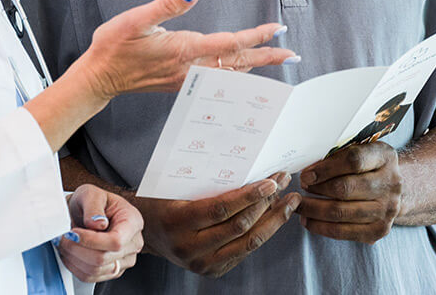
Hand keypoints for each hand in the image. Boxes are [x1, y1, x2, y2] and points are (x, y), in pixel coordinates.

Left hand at [56, 185, 143, 282]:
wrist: (88, 211)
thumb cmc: (93, 201)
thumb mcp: (91, 193)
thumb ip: (93, 206)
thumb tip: (97, 224)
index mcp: (132, 222)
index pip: (116, 241)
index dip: (92, 241)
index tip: (74, 233)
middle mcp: (132, 243)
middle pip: (103, 258)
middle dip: (77, 249)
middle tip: (63, 237)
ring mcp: (124, 260)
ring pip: (96, 270)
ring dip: (74, 258)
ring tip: (65, 243)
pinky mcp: (112, 270)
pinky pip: (91, 277)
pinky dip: (75, 266)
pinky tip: (70, 253)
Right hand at [78, 0, 295, 98]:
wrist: (98, 77)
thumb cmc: (114, 45)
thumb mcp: (136, 18)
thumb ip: (167, 4)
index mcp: (184, 49)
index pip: (230, 43)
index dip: (256, 35)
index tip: (277, 28)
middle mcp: (190, 67)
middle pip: (237, 63)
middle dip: (267, 57)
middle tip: (293, 54)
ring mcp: (186, 78)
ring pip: (230, 73)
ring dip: (255, 66)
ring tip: (275, 60)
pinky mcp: (180, 82)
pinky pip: (218, 79)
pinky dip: (237, 73)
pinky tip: (242, 71)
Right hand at [132, 173, 298, 277]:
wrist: (146, 232)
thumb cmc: (161, 200)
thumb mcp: (175, 187)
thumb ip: (204, 182)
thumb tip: (245, 164)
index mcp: (179, 223)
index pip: (222, 209)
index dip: (249, 196)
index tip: (271, 181)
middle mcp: (191, 248)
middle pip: (240, 227)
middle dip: (267, 204)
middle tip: (284, 182)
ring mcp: (203, 264)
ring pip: (249, 243)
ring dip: (274, 220)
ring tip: (290, 201)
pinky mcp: (213, 271)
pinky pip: (245, 251)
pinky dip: (263, 232)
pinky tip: (274, 216)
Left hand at [297, 142, 401, 242]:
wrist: (393, 189)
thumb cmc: (368, 166)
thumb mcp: (360, 150)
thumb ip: (338, 155)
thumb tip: (308, 169)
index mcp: (384, 157)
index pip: (353, 160)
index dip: (325, 168)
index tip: (306, 174)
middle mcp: (391, 184)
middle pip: (345, 189)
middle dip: (317, 189)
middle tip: (300, 189)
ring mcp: (387, 209)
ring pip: (342, 212)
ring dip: (314, 210)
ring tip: (299, 205)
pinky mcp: (380, 230)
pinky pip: (344, 232)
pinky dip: (321, 227)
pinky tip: (308, 221)